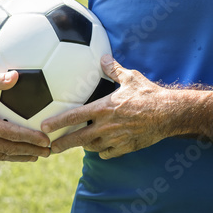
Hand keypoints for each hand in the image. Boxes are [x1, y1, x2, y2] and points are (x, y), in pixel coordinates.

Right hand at [0, 71, 51, 161]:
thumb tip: (16, 75)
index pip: (13, 134)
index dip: (32, 139)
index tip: (47, 141)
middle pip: (11, 150)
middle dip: (31, 152)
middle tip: (49, 152)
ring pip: (1, 156)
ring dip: (19, 157)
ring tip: (35, 157)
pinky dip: (4, 155)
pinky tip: (13, 153)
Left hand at [42, 55, 170, 158]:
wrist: (168, 114)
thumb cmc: (148, 94)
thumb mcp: (130, 77)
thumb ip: (113, 69)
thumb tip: (103, 58)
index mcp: (103, 108)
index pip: (74, 116)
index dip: (57, 122)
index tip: (44, 127)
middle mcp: (106, 126)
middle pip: (78, 139)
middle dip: (62, 144)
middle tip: (50, 147)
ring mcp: (116, 139)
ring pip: (92, 147)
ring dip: (84, 145)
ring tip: (78, 143)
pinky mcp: (126, 148)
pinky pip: (108, 154)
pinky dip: (102, 152)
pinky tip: (101, 148)